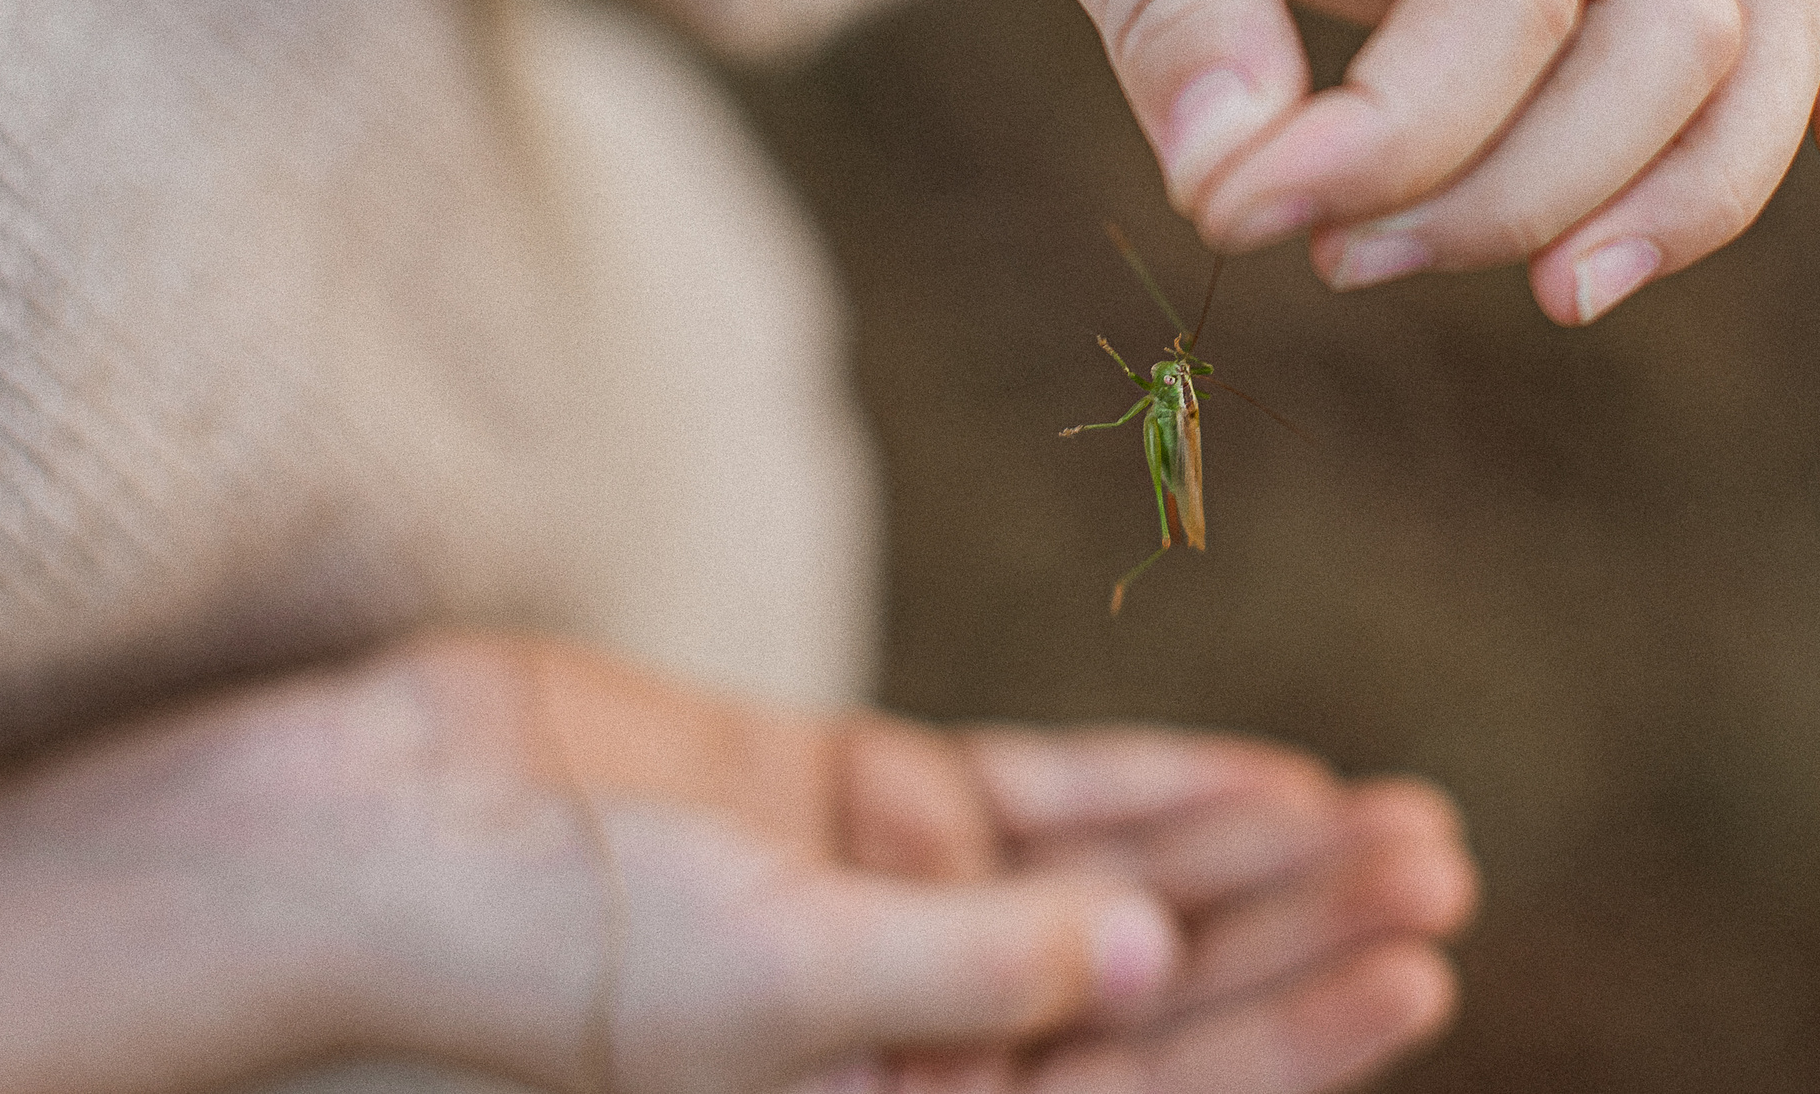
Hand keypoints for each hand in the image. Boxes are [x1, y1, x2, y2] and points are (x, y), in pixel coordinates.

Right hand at [450, 634, 1479, 1091]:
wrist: (378, 830)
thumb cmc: (554, 948)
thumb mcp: (786, 980)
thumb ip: (978, 970)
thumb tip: (1154, 958)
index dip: (1294, 1034)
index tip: (1421, 956)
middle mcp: (920, 1044)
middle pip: (1158, 994)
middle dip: (1302, 933)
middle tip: (1440, 859)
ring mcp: (899, 920)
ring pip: (1117, 891)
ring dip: (1248, 853)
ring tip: (1392, 816)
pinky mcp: (858, 811)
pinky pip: (1037, 801)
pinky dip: (1146, 788)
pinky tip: (1257, 776)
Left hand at [694, 0, 1819, 323]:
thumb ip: (1162, 1)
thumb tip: (1248, 188)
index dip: (1409, 135)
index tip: (1239, 213)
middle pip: (1677, 15)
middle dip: (1531, 186)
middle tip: (1338, 265)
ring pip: (1738, 18)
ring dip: (1668, 182)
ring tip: (1545, 298)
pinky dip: (1800, 79)